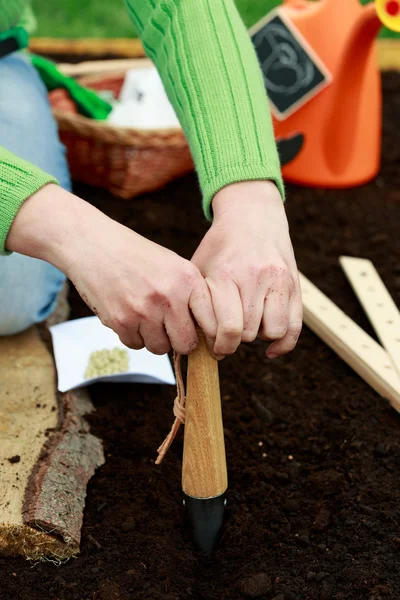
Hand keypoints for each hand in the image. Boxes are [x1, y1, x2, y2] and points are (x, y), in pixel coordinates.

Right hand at [7, 184, 216, 354]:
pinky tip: (129, 315)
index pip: (212, 324)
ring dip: (155, 339)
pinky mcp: (120, 321)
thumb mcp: (173, 265)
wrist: (93, 244)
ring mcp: (144, 311)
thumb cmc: (136, 255)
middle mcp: (169, 297)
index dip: (210, 337)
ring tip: (147, 317)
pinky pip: (136, 345)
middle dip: (180, 341)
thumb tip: (206, 332)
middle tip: (171, 329)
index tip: (207, 342)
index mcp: (187, 280)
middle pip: (186, 344)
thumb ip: (191, 294)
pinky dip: (134, 336)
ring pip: (160, 348)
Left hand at [191, 180, 301, 357]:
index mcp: (226, 275)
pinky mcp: (295, 286)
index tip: (214, 348)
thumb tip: (191, 342)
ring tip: (248, 326)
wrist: (252, 216)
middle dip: (235, 340)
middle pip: (248, 332)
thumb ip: (196, 303)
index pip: (228, 328)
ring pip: (274, 331)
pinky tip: (269, 349)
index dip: (219, 346)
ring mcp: (279, 281)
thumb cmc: (220, 248)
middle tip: (226, 335)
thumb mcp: (200, 268)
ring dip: (259, 336)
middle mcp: (255, 277)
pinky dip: (282, 344)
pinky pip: (295, 327)